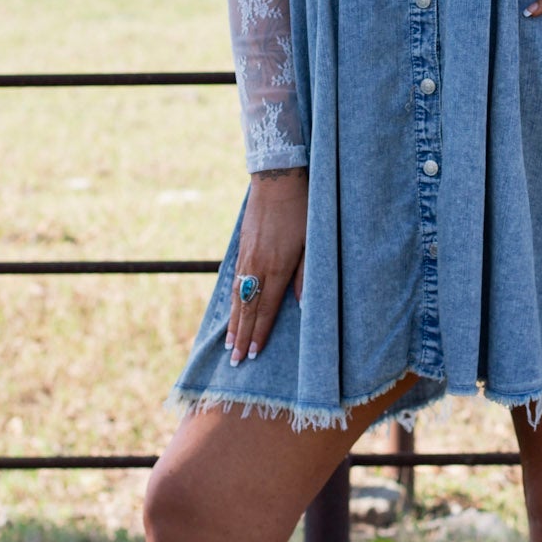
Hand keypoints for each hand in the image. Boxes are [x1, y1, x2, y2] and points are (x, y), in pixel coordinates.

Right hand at [226, 167, 307, 364]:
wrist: (277, 180)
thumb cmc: (302, 211)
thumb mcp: (312, 243)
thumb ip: (306, 276)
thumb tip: (302, 305)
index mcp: (277, 269)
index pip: (265, 310)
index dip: (259, 333)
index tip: (253, 354)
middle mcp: (258, 267)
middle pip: (247, 309)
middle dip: (241, 337)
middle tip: (235, 361)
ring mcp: (247, 257)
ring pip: (237, 297)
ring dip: (233, 322)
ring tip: (229, 343)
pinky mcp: (242, 247)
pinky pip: (235, 280)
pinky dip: (232, 300)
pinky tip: (231, 309)